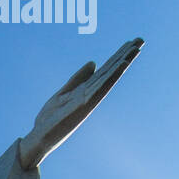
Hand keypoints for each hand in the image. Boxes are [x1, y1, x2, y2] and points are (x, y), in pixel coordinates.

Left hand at [19, 37, 143, 169]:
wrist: (37, 138)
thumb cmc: (50, 120)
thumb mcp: (63, 93)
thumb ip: (78, 79)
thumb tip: (94, 63)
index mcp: (86, 91)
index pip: (105, 70)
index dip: (117, 56)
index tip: (131, 42)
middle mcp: (90, 95)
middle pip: (110, 71)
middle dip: (125, 56)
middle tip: (141, 39)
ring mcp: (87, 101)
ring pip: (108, 78)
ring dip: (122, 63)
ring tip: (136, 48)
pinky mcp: (82, 107)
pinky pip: (99, 89)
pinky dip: (110, 77)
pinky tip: (120, 66)